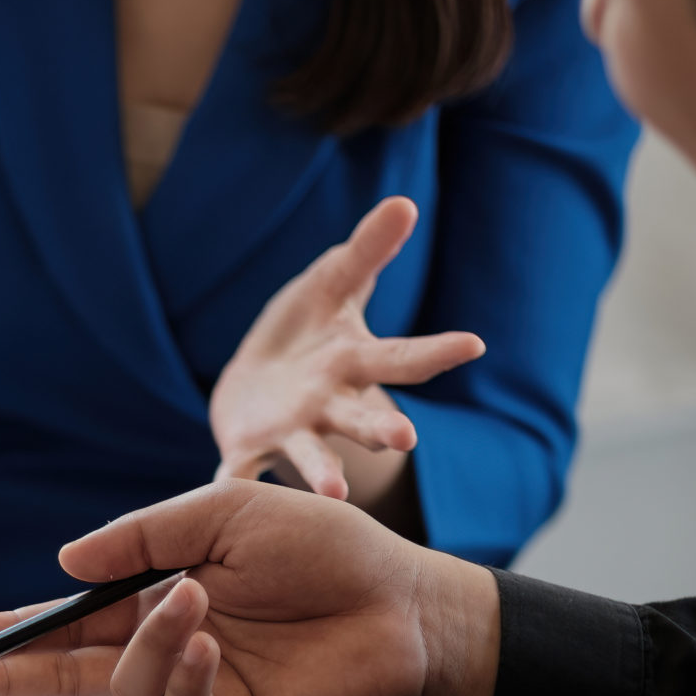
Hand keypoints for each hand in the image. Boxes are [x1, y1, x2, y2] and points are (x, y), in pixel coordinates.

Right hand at [0, 482, 501, 695]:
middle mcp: (169, 654)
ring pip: (126, 688)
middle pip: (69, 674)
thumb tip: (64, 565)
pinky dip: (180, 674)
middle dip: (12, 677)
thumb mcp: (223, 513)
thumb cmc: (328, 551)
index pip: (70, 625)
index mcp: (159, 602)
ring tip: (192, 600)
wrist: (408, 601)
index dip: (16, 634)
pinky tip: (204, 640)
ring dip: (146, 642)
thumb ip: (141, 536)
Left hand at [208, 197, 483, 508]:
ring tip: (335, 493)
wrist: (256, 382)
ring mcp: (292, 429)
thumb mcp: (332, 285)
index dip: (437, 351)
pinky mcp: (249, 445)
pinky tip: (222, 490)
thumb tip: (405, 202)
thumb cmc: (307, 330)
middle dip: (383, 427)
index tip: (473, 344)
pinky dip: (234, 480)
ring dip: (323, 473)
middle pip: (363, 417)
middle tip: (406, 439)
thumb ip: (366, 252)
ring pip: (311, 454)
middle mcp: (331, 403)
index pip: (402, 356)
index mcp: (353, 362)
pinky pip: (241, 467)